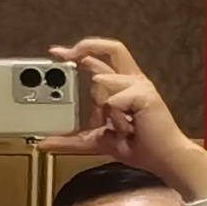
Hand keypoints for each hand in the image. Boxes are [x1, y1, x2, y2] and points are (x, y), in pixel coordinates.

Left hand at [46, 38, 206, 199]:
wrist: (163, 158)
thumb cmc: (138, 146)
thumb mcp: (95, 140)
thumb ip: (71, 139)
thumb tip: (43, 143)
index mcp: (122, 86)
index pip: (101, 58)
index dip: (79, 51)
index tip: (55, 53)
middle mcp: (132, 80)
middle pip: (113, 48)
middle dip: (86, 47)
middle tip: (63, 55)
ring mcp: (140, 86)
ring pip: (103, 81)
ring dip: (103, 107)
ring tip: (118, 126)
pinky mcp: (145, 96)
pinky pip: (113, 101)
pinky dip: (115, 118)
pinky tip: (127, 128)